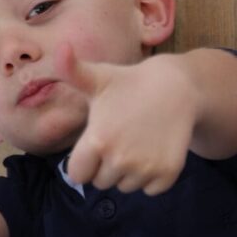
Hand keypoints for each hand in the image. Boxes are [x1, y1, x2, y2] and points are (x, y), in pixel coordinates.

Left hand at [62, 46, 197, 193]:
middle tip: (120, 140)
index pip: (78, 175)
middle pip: (102, 182)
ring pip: (126, 187)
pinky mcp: (167, 174)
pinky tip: (154, 151)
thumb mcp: (97, 77)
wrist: (176, 87)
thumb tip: (60, 46)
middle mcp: (120, 160)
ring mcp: (146, 169)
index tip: (96, 145)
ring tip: (137, 143)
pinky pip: (150, 190)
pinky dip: (151, 177)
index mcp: (97, 141)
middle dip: (106, 167)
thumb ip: (71, 71)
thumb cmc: (129, 83)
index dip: (85, 162)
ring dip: (128, 173)